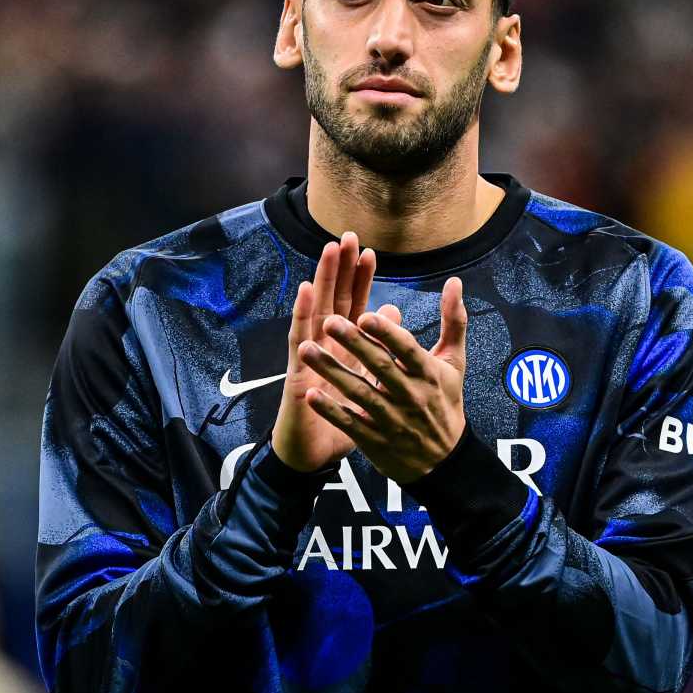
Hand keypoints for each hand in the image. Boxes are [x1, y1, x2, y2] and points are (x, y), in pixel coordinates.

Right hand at [272, 231, 403, 472]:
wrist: (312, 456)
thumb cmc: (339, 420)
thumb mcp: (365, 383)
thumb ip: (379, 346)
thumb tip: (394, 311)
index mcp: (343, 349)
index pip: (353, 307)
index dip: (360, 280)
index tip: (370, 252)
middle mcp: (324, 347)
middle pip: (333, 300)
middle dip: (341, 268)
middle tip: (347, 236)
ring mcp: (309, 357)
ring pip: (316, 311)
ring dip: (321, 280)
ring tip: (329, 251)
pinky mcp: (298, 373)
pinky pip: (299, 340)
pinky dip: (302, 314)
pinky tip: (305, 291)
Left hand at [299, 275, 468, 484]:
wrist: (445, 462)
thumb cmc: (445, 403)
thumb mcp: (454, 362)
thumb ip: (454, 321)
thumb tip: (454, 280)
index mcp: (428, 373)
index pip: (406, 349)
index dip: (387, 333)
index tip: (366, 313)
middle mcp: (410, 395)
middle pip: (379, 367)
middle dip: (353, 344)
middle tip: (328, 322)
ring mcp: (391, 419)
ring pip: (359, 392)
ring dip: (332, 371)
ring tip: (306, 350)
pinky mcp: (375, 440)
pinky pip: (350, 423)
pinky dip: (330, 409)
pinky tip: (310, 394)